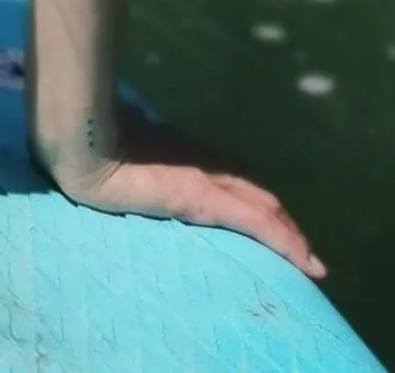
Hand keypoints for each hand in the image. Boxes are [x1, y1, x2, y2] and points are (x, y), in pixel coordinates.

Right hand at [43, 103, 323, 279]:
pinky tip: (306, 263)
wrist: (84, 145)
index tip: (269, 213)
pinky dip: (287, 243)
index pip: (230, 174)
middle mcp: (202, 161)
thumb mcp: (117, 140)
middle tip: (301, 247)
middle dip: (281, 220)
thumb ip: (129, 141)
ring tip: (310, 262)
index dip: (253, 195)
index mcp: (181, 148)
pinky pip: (258, 225)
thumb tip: (121, 132)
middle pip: (255, 192)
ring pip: (266, 209)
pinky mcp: (208, 200)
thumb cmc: (90, 141)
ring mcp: (208, 179)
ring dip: (291, 235)